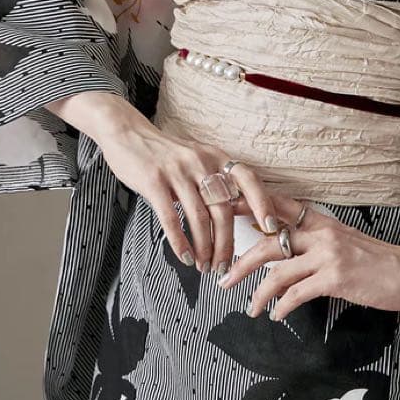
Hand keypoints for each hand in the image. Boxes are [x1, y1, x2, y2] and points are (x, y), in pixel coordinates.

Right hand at [43, 90, 278, 273]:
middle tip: (224, 266)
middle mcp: (201, 162)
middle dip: (226, 243)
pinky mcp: (154, 181)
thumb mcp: (197, 157)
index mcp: (216, 157)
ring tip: (205, 266)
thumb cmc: (165, 152)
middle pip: (223, 210)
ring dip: (204, 248)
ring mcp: (177, 171)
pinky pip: (171, 217)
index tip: (272, 227)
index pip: (248, 179)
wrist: (127, 133)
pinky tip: (185, 256)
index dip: (263, 203)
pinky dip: (180, 242)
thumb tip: (237, 211)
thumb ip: (215, 178)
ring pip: (200, 218)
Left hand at [217, 193, 399, 321]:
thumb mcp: (342, 241)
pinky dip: (282, 306)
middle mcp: (321, 233)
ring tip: (249, 308)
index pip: (276, 208)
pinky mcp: (336, 277)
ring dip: (257, 292)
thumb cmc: (375, 261)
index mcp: (320, 221)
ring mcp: (328, 254)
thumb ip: (313, 241)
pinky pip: (297, 293)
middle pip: (268, 242)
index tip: (220, 211)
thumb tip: (281, 251)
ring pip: (278, 271)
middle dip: (240, 262)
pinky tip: (276, 315)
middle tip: (221, 278)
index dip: (246, 207)